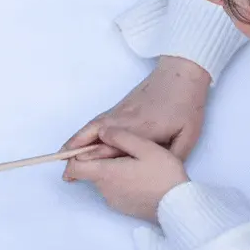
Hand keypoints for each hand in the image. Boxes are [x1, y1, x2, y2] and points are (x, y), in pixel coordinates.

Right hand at [59, 56, 211, 174]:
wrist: (182, 74)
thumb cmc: (187, 105)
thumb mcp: (188, 136)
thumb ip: (173, 157)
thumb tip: (158, 174)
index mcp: (142, 129)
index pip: (112, 147)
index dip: (93, 161)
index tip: (79, 174)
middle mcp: (125, 120)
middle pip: (94, 137)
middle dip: (77, 156)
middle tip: (65, 174)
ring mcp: (119, 112)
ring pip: (91, 128)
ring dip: (75, 142)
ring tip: (62, 158)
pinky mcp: (118, 108)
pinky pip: (96, 122)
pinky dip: (83, 132)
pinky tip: (76, 141)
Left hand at [61, 127, 189, 219]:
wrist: (179, 206)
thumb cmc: (164, 175)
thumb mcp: (146, 148)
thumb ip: (121, 137)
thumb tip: (101, 132)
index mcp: (107, 173)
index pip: (74, 168)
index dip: (73, 157)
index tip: (82, 148)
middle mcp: (105, 189)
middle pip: (90, 171)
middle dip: (98, 159)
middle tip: (121, 149)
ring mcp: (114, 200)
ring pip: (103, 180)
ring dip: (111, 170)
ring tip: (135, 162)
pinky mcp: (123, 207)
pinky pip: (114, 190)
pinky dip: (119, 181)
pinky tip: (139, 176)